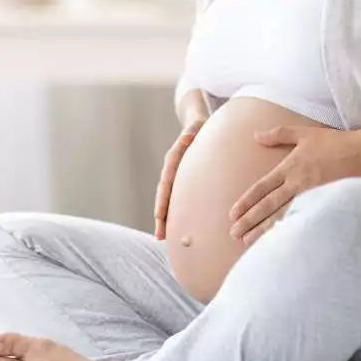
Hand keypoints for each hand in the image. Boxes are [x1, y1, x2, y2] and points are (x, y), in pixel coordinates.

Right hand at [154, 119, 204, 239]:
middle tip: (160, 236)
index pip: (166, 181)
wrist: (197, 122)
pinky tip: (178, 227)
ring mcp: (177, 176)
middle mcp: (172, 169)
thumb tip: (187, 137)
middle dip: (161, 216)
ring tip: (163, 237)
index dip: (162, 199)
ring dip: (165, 218)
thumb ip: (192, 131)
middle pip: (164, 195)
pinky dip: (175, 212)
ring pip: (169, 199)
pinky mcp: (183, 180)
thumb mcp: (198, 125)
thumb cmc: (201, 125)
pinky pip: (178, 198)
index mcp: (174, 158)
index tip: (159, 216)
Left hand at [228, 124, 360, 245]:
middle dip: (249, 220)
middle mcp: (296, 184)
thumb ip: (278, 134)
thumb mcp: (303, 133)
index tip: (232, 214)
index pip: (262, 188)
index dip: (246, 201)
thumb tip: (255, 135)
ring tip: (247, 241)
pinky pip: (301, 220)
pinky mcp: (323, 205)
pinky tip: (278, 241)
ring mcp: (310, 196)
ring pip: (282, 216)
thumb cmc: (333, 143)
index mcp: (289, 168)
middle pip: (267, 205)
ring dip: (263, 230)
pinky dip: (288, 231)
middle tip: (233, 233)